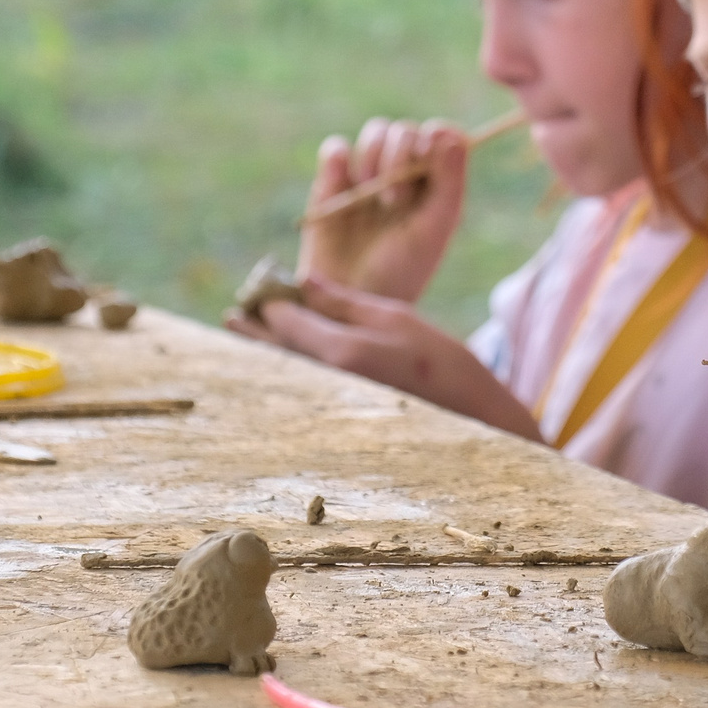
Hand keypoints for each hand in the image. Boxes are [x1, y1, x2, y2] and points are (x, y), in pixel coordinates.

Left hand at [226, 275, 542, 443]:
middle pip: (275, 354)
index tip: (261, 289)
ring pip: (284, 376)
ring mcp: (331, 409)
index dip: (271, 304)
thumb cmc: (444, 365)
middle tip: (233, 317)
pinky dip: (288, 373)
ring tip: (243, 338)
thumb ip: (345, 303)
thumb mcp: (398, 319)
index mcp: (344, 353)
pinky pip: (302, 392)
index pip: (288, 323)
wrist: (475, 424)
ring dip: (264, 355)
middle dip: (255, 333)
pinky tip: (282, 365)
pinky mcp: (338, 424)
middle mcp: (329, 385)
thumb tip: (304, 282)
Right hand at [294, 118, 467, 301]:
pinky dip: (339, 157)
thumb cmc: (401, 272)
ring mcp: (367, 176)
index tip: (428, 156)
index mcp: (435, 184)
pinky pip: (336, 149)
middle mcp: (404, 174)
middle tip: (394, 200)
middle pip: (406, 131)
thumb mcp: (432, 231)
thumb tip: (450, 137)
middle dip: (400, 155)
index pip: (442, 136)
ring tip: (369, 194)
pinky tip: (343, 186)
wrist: (351, 299)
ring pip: (375, 132)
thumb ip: (449, 184)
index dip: (436, 136)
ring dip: (374, 155)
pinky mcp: (332, 182)